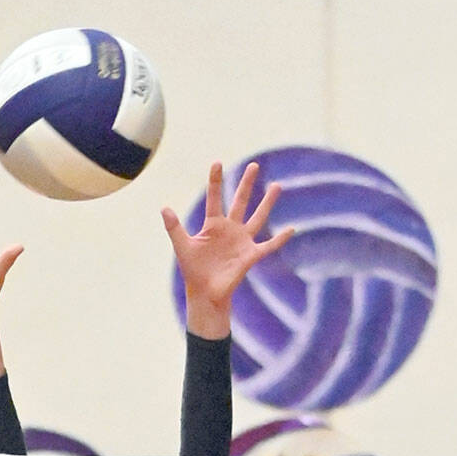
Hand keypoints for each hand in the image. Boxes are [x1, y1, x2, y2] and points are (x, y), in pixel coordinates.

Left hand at [162, 161, 292, 336]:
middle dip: (246, 184)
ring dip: (268, 203)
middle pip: (240, 201)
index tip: (217, 162)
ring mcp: (242, 241)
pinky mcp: (250, 255)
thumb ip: (174, 228)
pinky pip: (268, 246)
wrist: (204, 293)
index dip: (215, 181)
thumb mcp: (182, 246)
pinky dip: (280, 239)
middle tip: (254, 165)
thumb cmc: (193, 270)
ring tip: (277, 185)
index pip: (214, 198)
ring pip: (258, 217)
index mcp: (213, 225)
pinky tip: (292, 229)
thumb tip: (164, 208)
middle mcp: (230, 229)